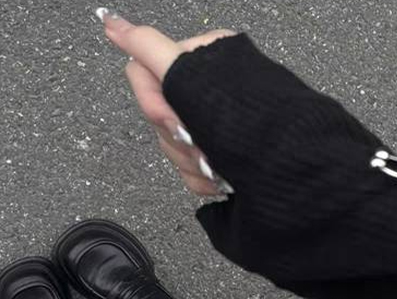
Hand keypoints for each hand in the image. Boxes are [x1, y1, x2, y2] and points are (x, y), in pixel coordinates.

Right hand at [98, 10, 235, 195]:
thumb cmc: (247, 120)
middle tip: (200, 143)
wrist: (285, 166)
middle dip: (178, 139)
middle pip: (158, 118)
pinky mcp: (219, 157)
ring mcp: (212, 126)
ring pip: (172, 148)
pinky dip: (202, 179)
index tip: (176, 119)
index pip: (145, 76)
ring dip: (191, 162)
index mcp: (200, 60)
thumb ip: (147, 48)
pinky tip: (221, 177)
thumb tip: (111, 22)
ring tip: (216, 164)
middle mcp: (205, 90)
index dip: (156, 104)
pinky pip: (189, 171)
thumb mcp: (189, 76)